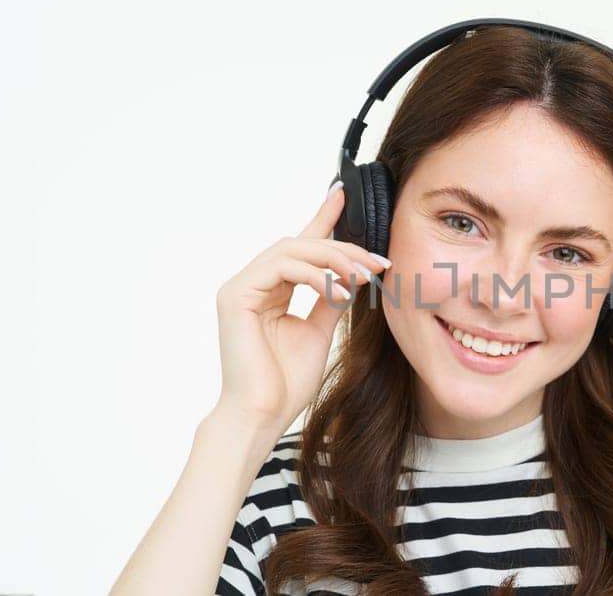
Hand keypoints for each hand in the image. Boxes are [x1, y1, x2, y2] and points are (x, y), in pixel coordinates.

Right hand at [212, 182, 388, 431]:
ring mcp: (240, 288)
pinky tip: (338, 290)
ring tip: (362, 276)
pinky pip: (279, 267)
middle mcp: (252, 284)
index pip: (299, 248)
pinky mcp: (235, 295)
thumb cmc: (285, 383)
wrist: (262, 415)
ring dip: (332, 259)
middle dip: (342, 248)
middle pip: (299, 245)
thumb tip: (353, 275)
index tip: (343, 196)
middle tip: (377, 261)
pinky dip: (314, 275)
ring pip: (291, 250)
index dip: (321, 219)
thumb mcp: (318, 331)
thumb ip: (330, 299)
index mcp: (269, 291)